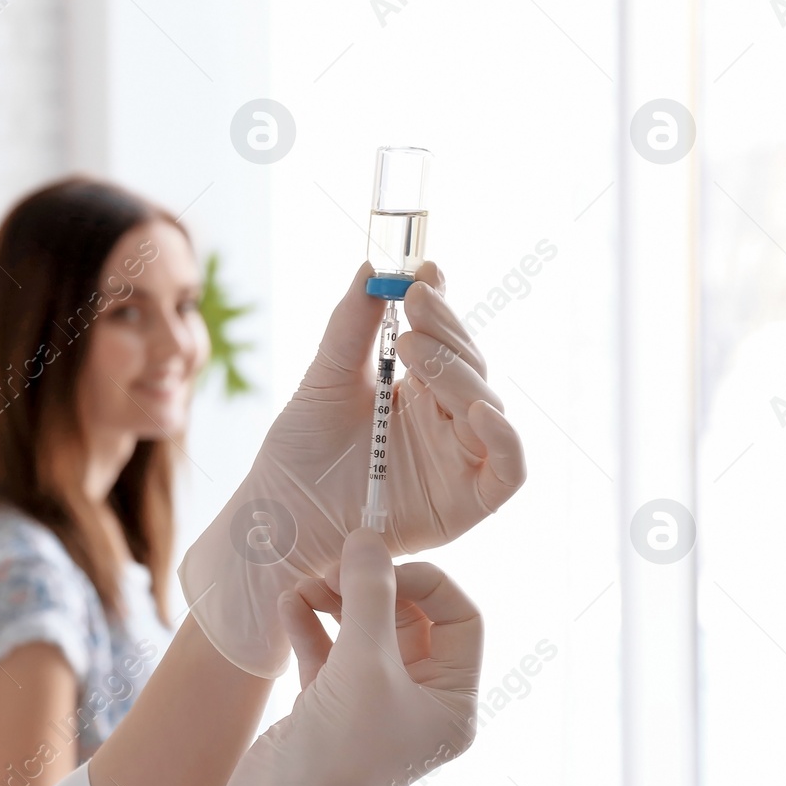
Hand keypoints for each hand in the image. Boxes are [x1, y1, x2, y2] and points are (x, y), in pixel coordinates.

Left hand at [177, 260, 524, 676]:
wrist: (278, 516)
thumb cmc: (298, 452)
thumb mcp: (325, 379)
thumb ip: (351, 327)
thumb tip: (372, 268)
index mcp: (416, 390)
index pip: (444, 339)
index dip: (441, 304)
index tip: (422, 271)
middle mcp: (444, 422)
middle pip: (470, 368)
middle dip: (445, 332)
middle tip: (412, 307)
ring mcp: (459, 460)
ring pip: (487, 406)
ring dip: (460, 373)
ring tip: (415, 350)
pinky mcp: (467, 503)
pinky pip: (507, 469)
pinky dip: (503, 438)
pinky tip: (475, 410)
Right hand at [186, 530, 482, 785]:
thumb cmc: (338, 750)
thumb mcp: (364, 662)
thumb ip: (368, 595)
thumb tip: (368, 540)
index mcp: (451, 702)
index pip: (459, 620)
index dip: (425, 584)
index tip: (380, 567)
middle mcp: (419, 702)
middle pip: (409, 620)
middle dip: (372, 589)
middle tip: (336, 568)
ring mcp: (373, 703)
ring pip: (364, 631)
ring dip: (335, 602)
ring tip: (306, 586)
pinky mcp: (330, 706)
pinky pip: (329, 651)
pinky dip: (310, 625)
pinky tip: (290, 606)